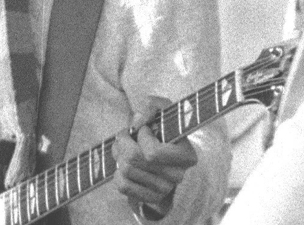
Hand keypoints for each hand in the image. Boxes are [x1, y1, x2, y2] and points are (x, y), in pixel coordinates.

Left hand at [113, 97, 197, 218]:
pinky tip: (124, 163)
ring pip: (125, 171)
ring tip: (123, 146)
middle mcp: (177, 176)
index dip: (142, 136)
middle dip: (123, 142)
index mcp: (186, 156)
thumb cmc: (166, 128)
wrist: (169, 151)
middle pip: (133, 160)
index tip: (145, 129)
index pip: (152, 153)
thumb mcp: (164, 109)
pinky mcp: (150, 198)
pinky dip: (117, 172)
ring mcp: (164, 190)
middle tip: (125, 134)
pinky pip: (122, 186)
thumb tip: (137, 121)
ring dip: (118, 154)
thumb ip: (151, 105)